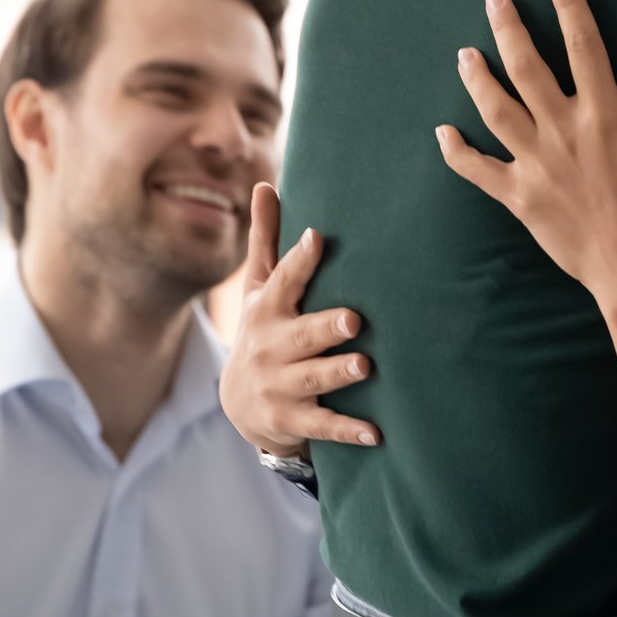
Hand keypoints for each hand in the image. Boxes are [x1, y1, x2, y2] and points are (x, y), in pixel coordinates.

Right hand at [220, 182, 379, 457]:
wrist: (239, 404)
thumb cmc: (263, 330)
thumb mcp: (259, 287)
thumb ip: (267, 239)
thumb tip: (263, 184)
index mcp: (267, 310)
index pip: (283, 281)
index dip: (298, 260)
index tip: (317, 237)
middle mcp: (271, 347)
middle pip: (301, 335)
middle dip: (325, 327)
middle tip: (354, 318)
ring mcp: (279, 386)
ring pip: (311, 379)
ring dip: (338, 373)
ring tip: (365, 366)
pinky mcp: (290, 420)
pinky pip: (321, 425)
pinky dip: (348, 430)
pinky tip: (376, 433)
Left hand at [436, 0, 616, 304]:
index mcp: (606, 115)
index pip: (584, 46)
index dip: (569, 7)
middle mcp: (564, 132)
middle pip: (526, 68)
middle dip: (508, 29)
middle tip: (494, 0)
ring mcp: (537, 165)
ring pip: (496, 110)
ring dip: (478, 78)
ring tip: (464, 54)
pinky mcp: (520, 198)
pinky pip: (479, 170)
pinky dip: (458, 152)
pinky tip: (443, 133)